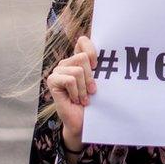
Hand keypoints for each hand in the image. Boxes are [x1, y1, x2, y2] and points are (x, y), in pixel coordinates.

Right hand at [45, 35, 97, 150]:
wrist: (83, 122)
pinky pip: (70, 80)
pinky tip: (75, 100)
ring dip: (84, 88)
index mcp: (78, 60)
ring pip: (78, 71)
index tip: (98, 66)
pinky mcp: (52, 80)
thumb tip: (112, 51)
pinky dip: (77, 92)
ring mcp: (58, 71)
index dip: (92, 50)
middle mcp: (66, 63)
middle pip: (83, 58)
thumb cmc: (94, 102)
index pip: (83, 41)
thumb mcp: (100, 81)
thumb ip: (100, 66)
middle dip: (91, 77)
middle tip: (91, 91)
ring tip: (84, 98)